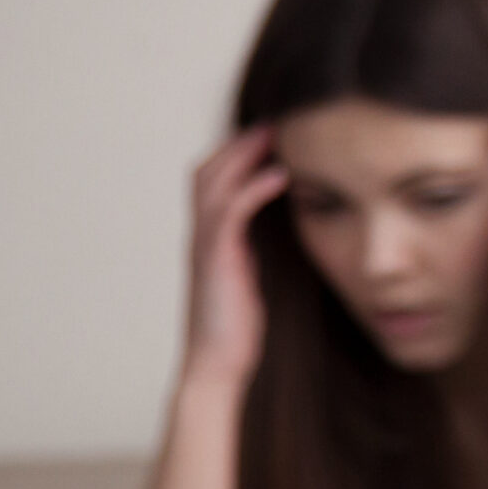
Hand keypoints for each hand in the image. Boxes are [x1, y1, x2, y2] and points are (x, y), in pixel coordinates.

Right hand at [183, 126, 286, 384]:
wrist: (217, 367)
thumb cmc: (238, 328)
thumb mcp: (252, 277)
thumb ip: (258, 249)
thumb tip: (286, 229)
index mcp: (211, 238)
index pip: (214, 180)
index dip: (238, 153)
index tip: (273, 134)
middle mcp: (201, 235)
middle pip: (208, 170)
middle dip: (239, 142)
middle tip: (276, 122)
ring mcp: (204, 246)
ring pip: (212, 181)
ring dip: (244, 153)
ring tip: (276, 134)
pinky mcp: (216, 259)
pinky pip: (230, 212)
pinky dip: (253, 188)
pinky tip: (280, 176)